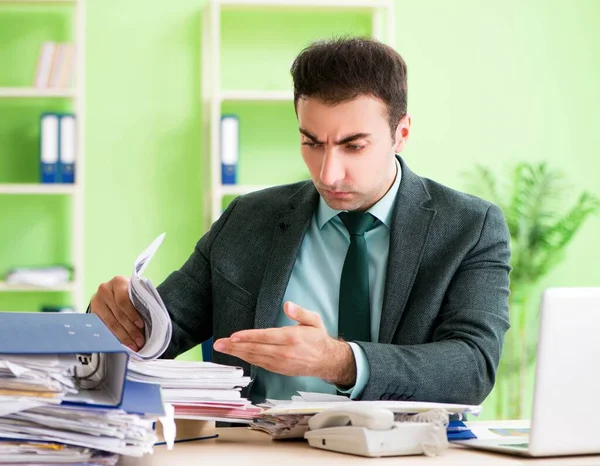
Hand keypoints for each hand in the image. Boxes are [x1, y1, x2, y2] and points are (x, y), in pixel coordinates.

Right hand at [90, 276, 144, 351]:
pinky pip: (103, 327)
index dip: (132, 314)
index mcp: (118, 282)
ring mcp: (96, 301)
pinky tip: (121, 343)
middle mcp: (104, 290)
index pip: (123, 301)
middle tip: (139, 342)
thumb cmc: (131, 293)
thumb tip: (150, 323)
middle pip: (117, 314)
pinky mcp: (92, 312)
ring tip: (133, 345)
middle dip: (130, 330)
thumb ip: (140, 302)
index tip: (141, 326)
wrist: (115, 291)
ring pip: (110, 322)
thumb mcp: (136, 293)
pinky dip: (114, 336)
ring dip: (123, 336)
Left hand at [213, 301, 356, 385]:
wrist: (326, 360)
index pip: (265, 337)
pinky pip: (260, 364)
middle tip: (219, 344)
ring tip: (222, 349)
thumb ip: (300, 312)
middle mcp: (284, 352)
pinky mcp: (279, 369)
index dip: (248, 337)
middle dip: (235, 346)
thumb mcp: (314, 320)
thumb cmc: (318, 338)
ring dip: (237, 354)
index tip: (234, 336)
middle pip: (255, 349)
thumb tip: (288, 305)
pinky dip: (247, 359)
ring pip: (255, 358)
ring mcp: (281, 363)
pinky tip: (237, 355)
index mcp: (292, 338)